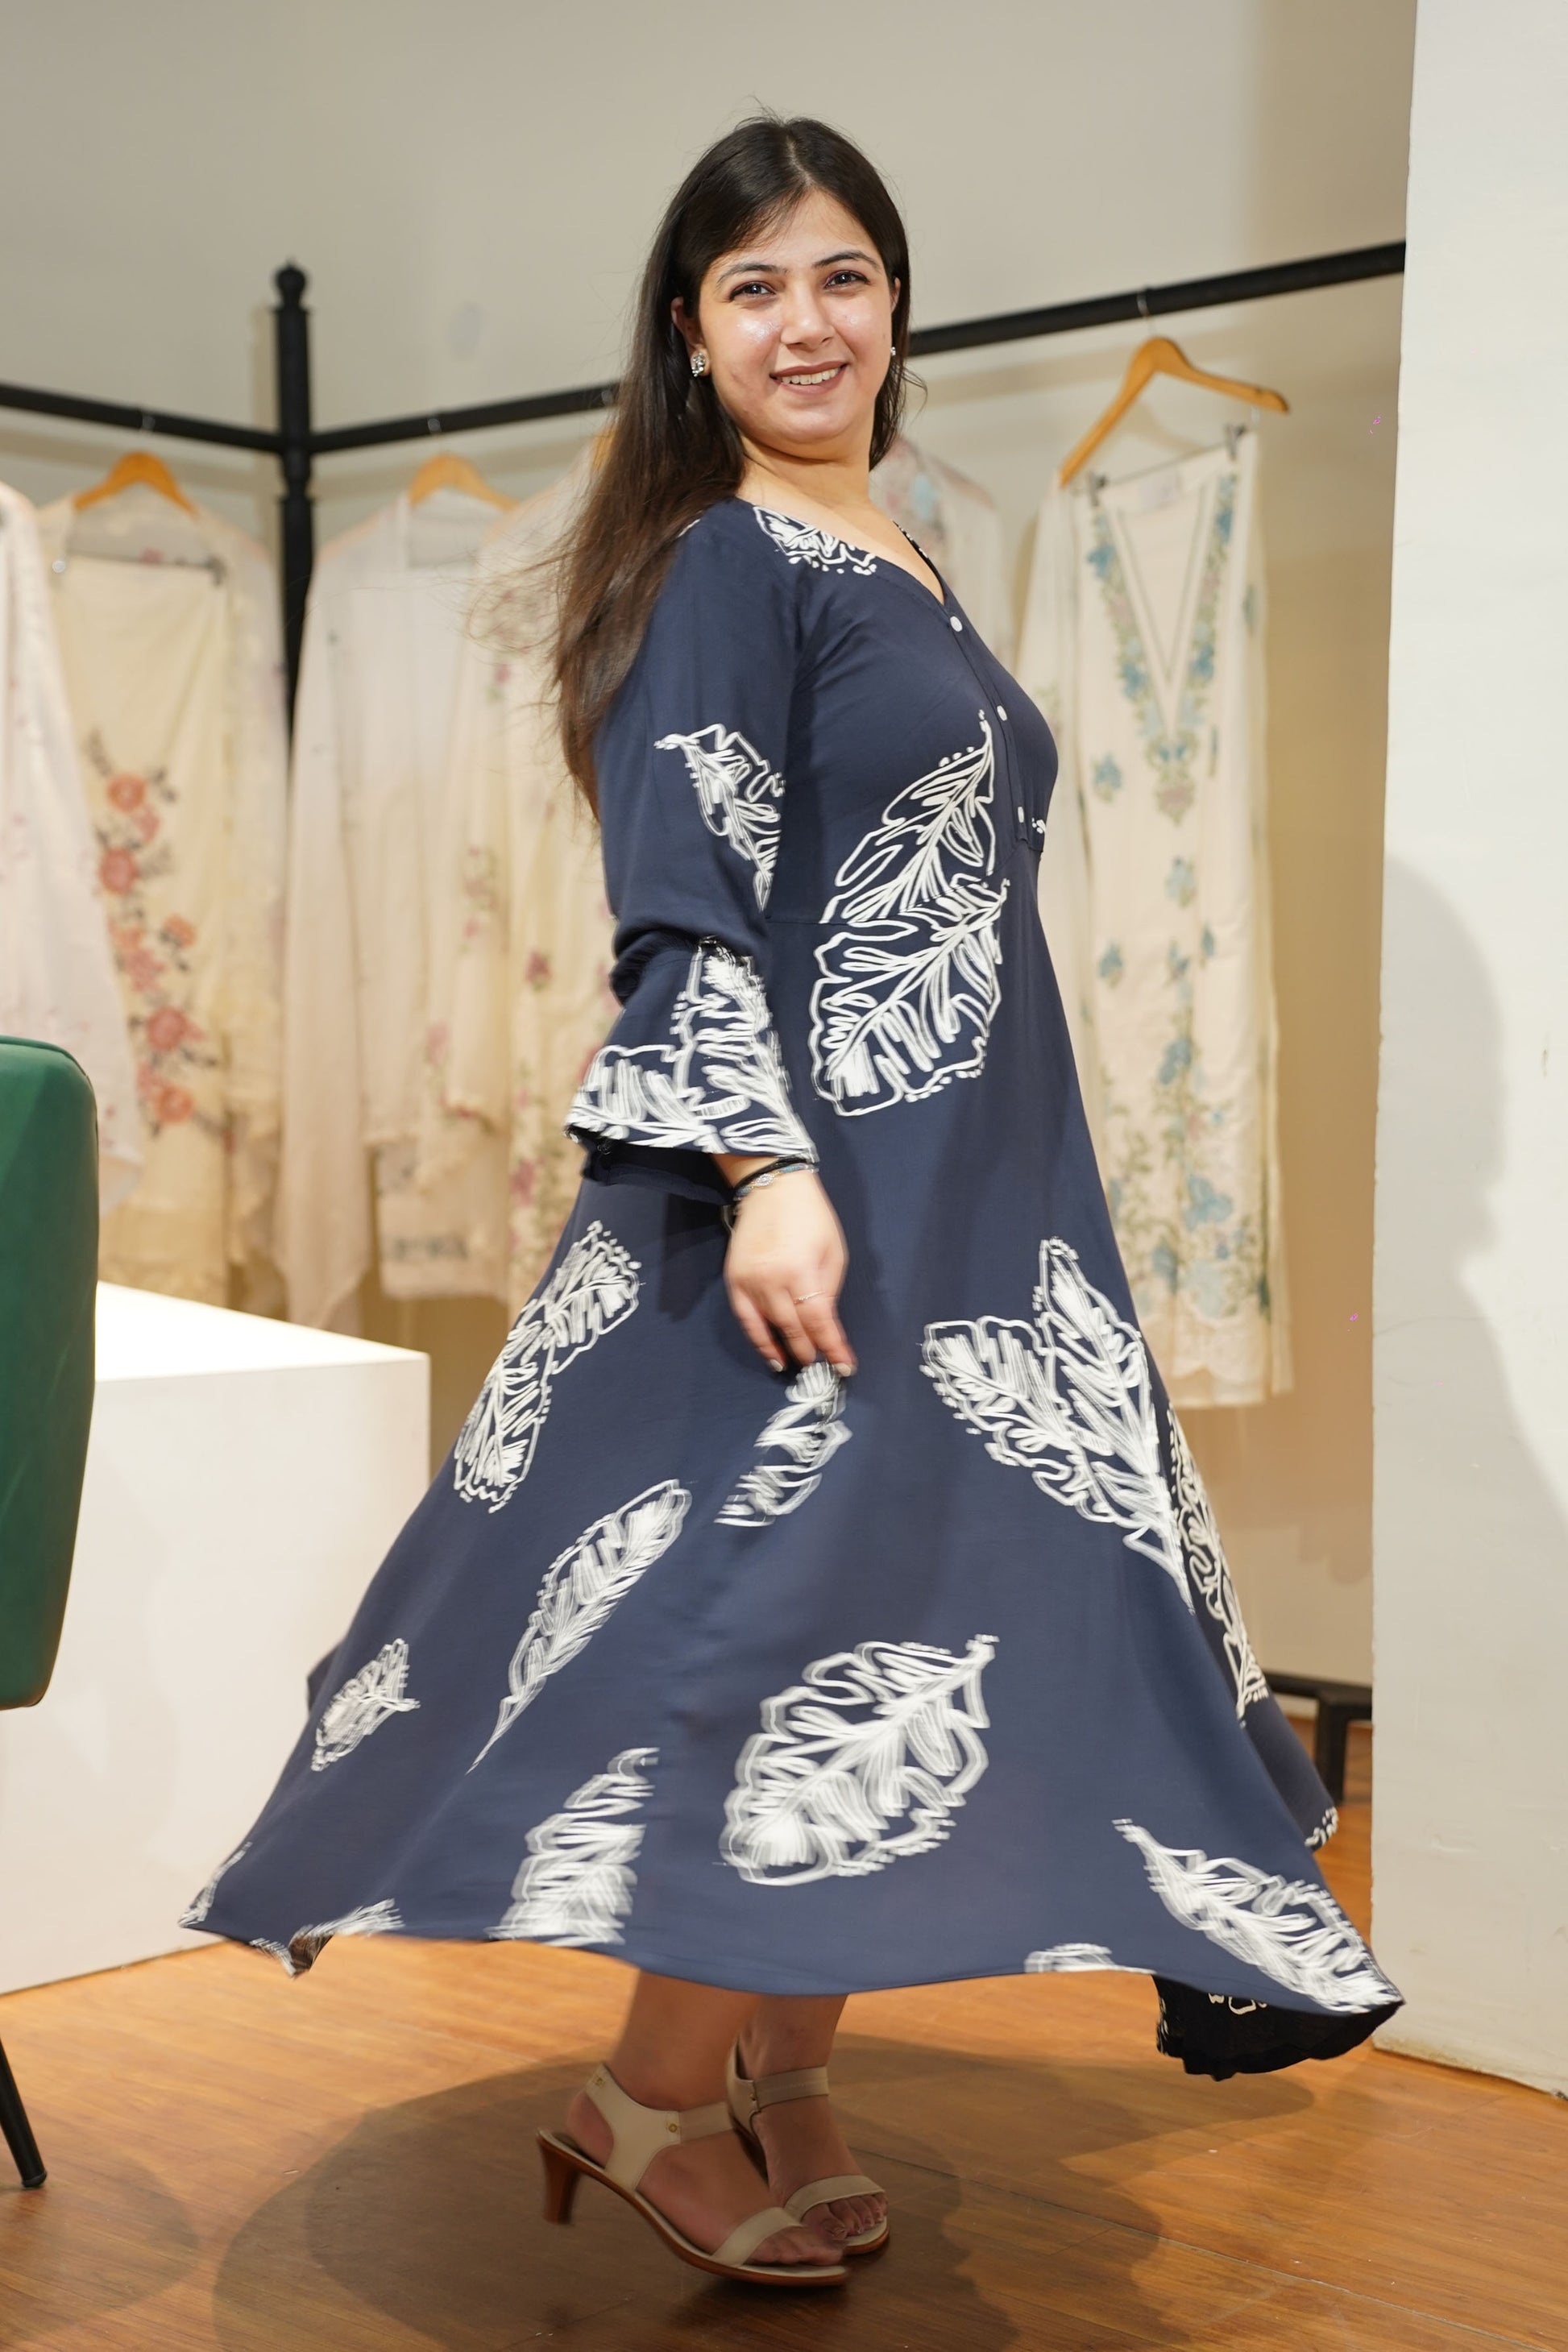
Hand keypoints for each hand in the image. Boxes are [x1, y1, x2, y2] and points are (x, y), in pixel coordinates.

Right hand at [719, 1165, 854, 1375]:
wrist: (772, 1188)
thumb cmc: (811, 1217)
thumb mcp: (833, 1251)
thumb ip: (828, 1289)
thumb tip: (824, 1323)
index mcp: (801, 1271)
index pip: (819, 1321)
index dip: (833, 1347)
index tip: (845, 1366)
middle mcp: (772, 1280)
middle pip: (793, 1327)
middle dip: (810, 1350)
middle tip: (822, 1367)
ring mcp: (749, 1281)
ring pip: (769, 1327)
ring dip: (785, 1349)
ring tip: (798, 1364)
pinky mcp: (734, 1280)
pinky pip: (745, 1319)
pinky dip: (758, 1340)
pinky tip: (771, 1354)